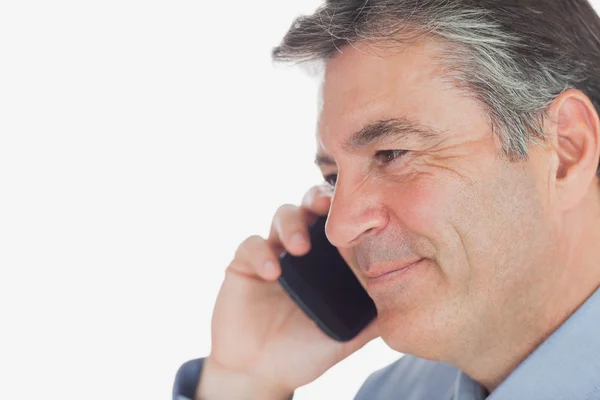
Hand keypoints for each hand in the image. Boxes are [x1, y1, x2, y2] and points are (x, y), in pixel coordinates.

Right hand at [197, 185, 378, 399]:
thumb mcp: (347, 335)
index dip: (347, 209)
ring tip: (301, 247)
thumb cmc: (306, 349)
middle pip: (309, 206)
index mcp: (326, 258)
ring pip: (281, 216)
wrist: (262, 371)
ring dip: (292, 225)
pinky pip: (250, 246)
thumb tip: (409, 303)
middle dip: (317, 200)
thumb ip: (373, 318)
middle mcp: (300, 247)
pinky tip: (273, 272)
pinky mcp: (243, 264)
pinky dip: (262, 253)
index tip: (361, 207)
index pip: (338, 221)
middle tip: (326, 207)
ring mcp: (272, 252)